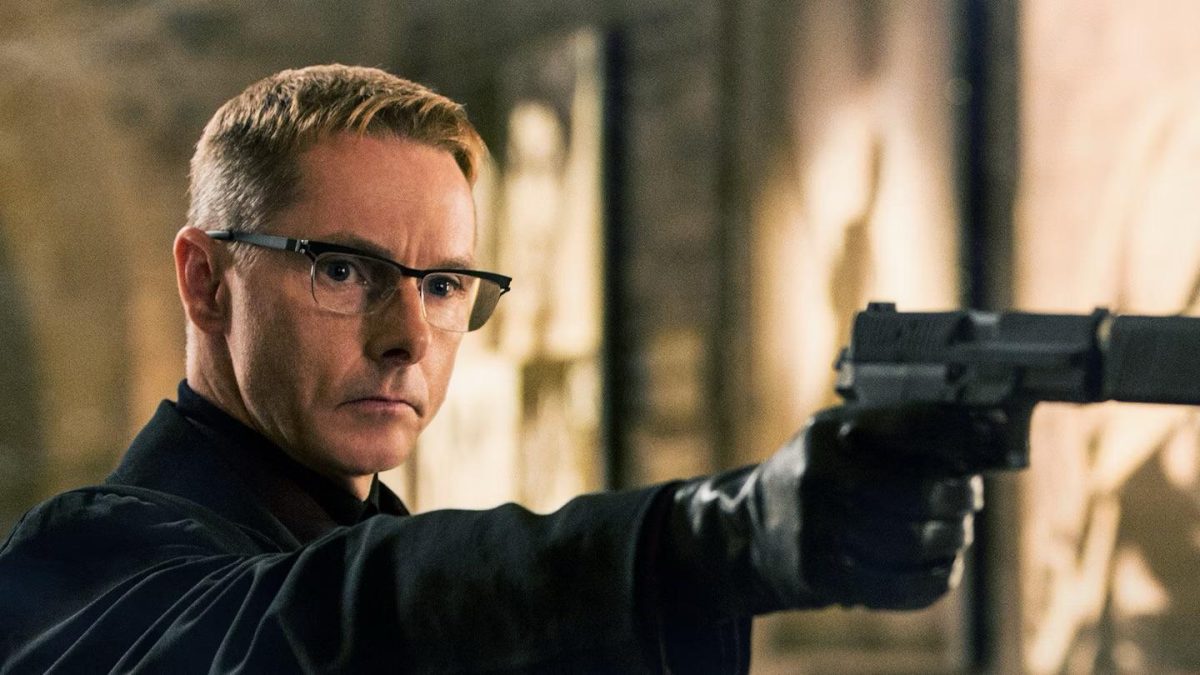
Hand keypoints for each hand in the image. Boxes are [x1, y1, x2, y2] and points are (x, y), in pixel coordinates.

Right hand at [659, 404, 989, 615]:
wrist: (750, 533)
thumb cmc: (816, 477)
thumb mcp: (839, 438)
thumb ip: (897, 431)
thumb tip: (985, 431)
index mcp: (825, 434)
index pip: (909, 425)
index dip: (960, 432)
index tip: (992, 436)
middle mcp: (817, 479)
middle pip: (919, 491)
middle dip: (959, 497)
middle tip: (969, 497)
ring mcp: (816, 530)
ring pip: (915, 541)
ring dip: (952, 539)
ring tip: (955, 533)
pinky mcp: (821, 576)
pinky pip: (901, 586)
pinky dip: (935, 578)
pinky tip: (942, 566)